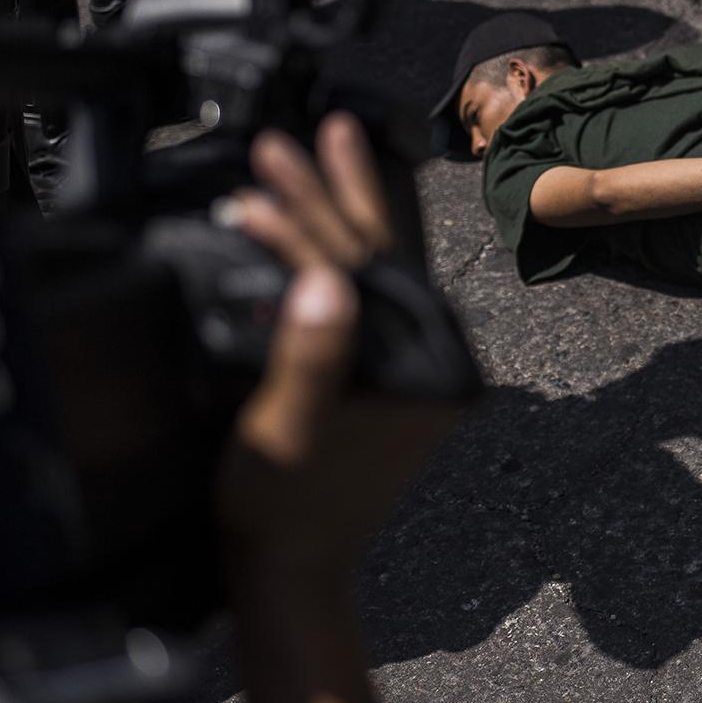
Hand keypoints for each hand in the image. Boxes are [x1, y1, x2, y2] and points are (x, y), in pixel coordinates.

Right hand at [216, 113, 456, 585]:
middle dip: (343, 191)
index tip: (267, 169)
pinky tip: (318, 234)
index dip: (309, 214)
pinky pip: (370, 301)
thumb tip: (323, 279)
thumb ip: (310, 354)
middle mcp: (433, 362)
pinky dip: (340, 262)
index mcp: (422, 367)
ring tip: (320, 156)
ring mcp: (415, 369)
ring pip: (379, 270)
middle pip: (385, 254)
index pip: (362, 266)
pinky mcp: (391, 378)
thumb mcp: (286, 428)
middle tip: (321, 128)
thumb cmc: (282, 509)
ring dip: (344, 215)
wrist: (292, 574)